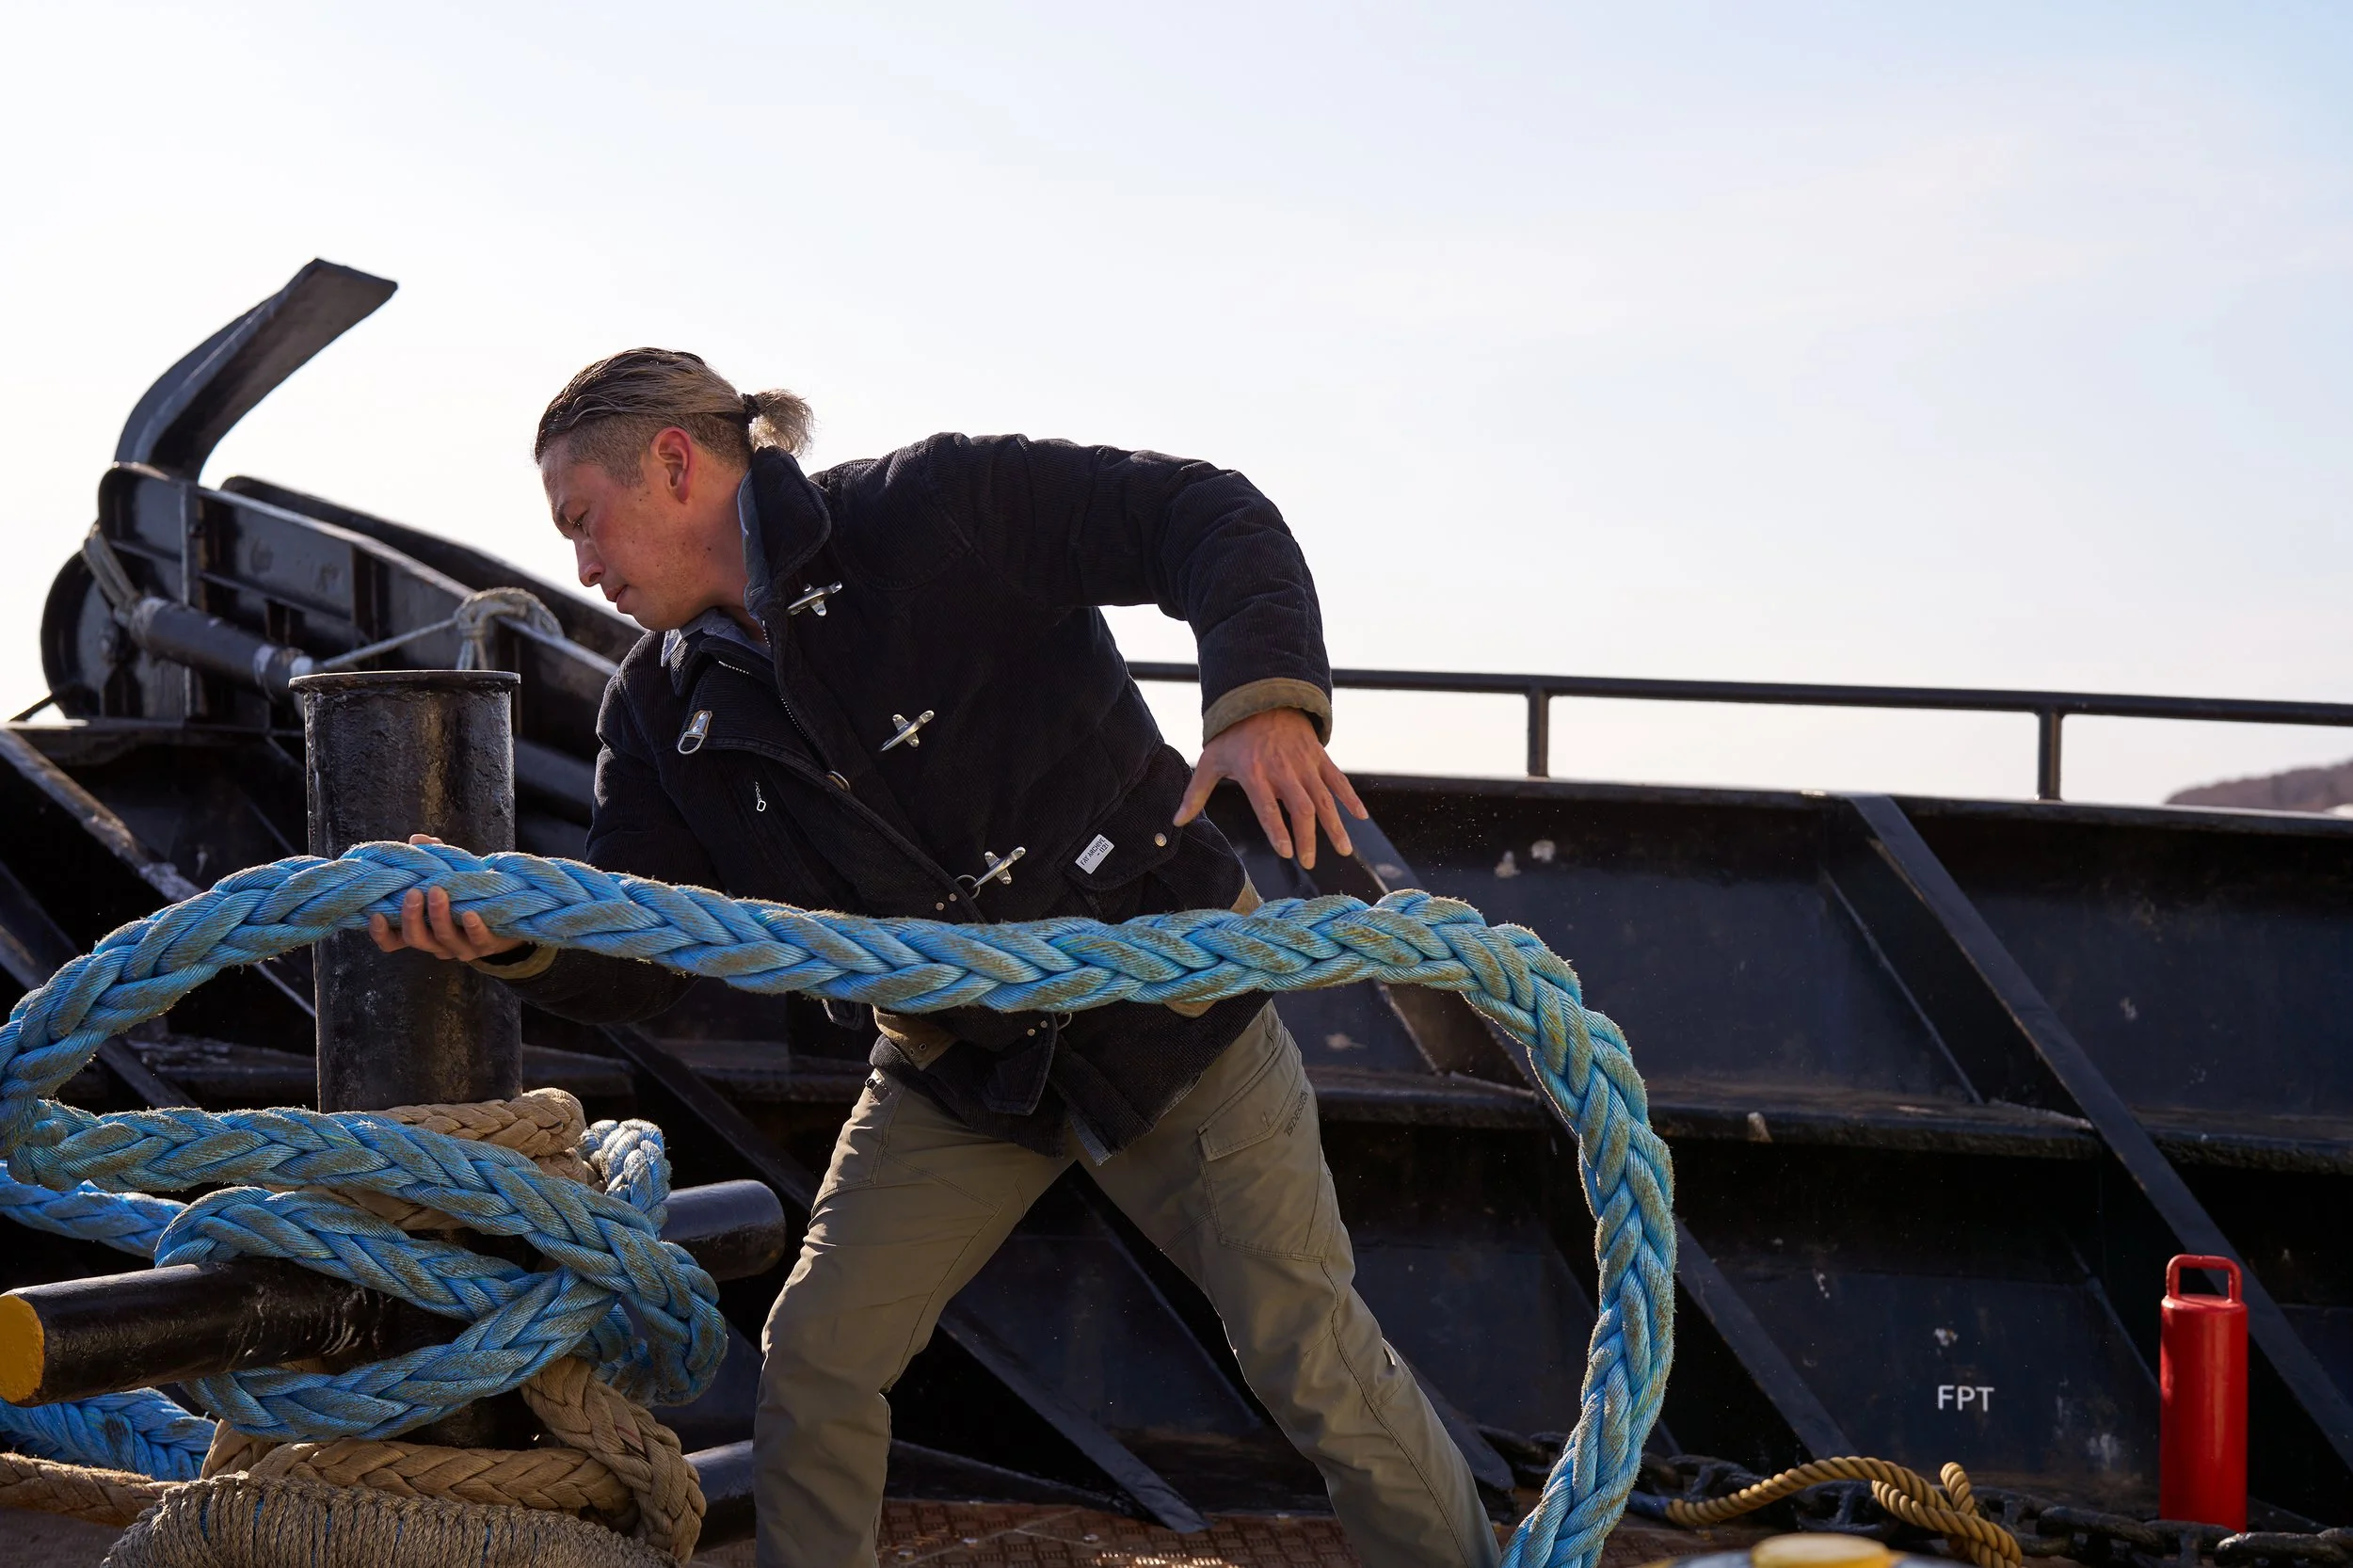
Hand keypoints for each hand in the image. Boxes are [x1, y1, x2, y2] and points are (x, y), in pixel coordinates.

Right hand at [365, 834, 525, 960]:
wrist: (507, 913)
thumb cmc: (466, 894)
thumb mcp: (446, 876)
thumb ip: (430, 860)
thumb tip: (417, 839)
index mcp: (422, 929)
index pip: (393, 941)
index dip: (380, 933)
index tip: (374, 914)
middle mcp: (437, 943)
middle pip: (415, 939)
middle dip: (411, 917)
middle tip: (413, 892)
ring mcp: (461, 946)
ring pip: (443, 939)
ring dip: (438, 915)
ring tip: (438, 891)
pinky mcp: (486, 944)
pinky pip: (478, 940)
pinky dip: (473, 927)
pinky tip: (470, 913)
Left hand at [1174, 708, 1366, 870]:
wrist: (1261, 696)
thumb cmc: (1232, 734)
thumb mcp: (1210, 760)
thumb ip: (1196, 793)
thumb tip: (1176, 821)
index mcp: (1254, 773)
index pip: (1267, 807)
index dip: (1277, 829)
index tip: (1286, 852)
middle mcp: (1282, 769)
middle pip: (1300, 808)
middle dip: (1308, 837)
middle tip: (1309, 861)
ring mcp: (1304, 763)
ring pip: (1323, 798)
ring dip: (1334, 825)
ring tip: (1343, 850)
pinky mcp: (1318, 756)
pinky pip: (1337, 779)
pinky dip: (1350, 798)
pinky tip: (1360, 817)